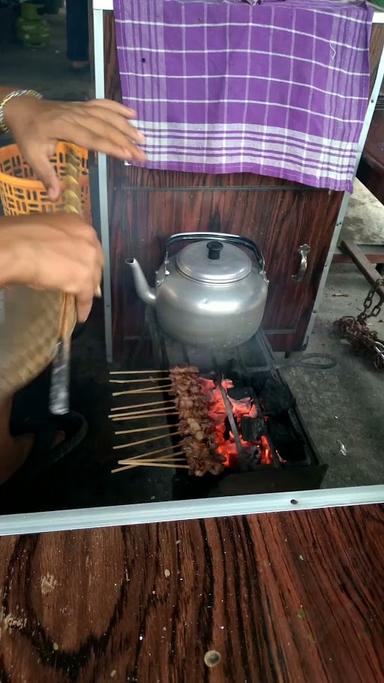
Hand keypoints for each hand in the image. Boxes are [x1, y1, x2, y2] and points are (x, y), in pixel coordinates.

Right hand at [0, 213, 103, 321]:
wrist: (17, 248)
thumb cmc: (21, 236)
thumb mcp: (44, 230)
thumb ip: (56, 241)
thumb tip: (55, 254)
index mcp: (77, 223)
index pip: (87, 243)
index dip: (85, 257)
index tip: (81, 265)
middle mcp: (89, 238)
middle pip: (95, 261)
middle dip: (91, 273)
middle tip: (86, 284)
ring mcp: (89, 259)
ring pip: (93, 279)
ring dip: (88, 291)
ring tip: (82, 300)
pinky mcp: (84, 279)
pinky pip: (86, 297)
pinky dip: (84, 307)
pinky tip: (81, 314)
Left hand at [4, 97, 145, 199]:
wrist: (22, 108)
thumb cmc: (29, 134)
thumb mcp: (33, 156)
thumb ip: (46, 175)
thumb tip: (54, 197)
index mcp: (63, 127)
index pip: (91, 138)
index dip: (111, 146)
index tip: (128, 155)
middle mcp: (75, 115)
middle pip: (105, 128)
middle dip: (126, 141)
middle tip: (143, 155)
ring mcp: (80, 108)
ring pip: (107, 115)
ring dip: (127, 126)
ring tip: (143, 138)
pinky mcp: (83, 105)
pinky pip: (103, 104)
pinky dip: (119, 108)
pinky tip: (133, 114)